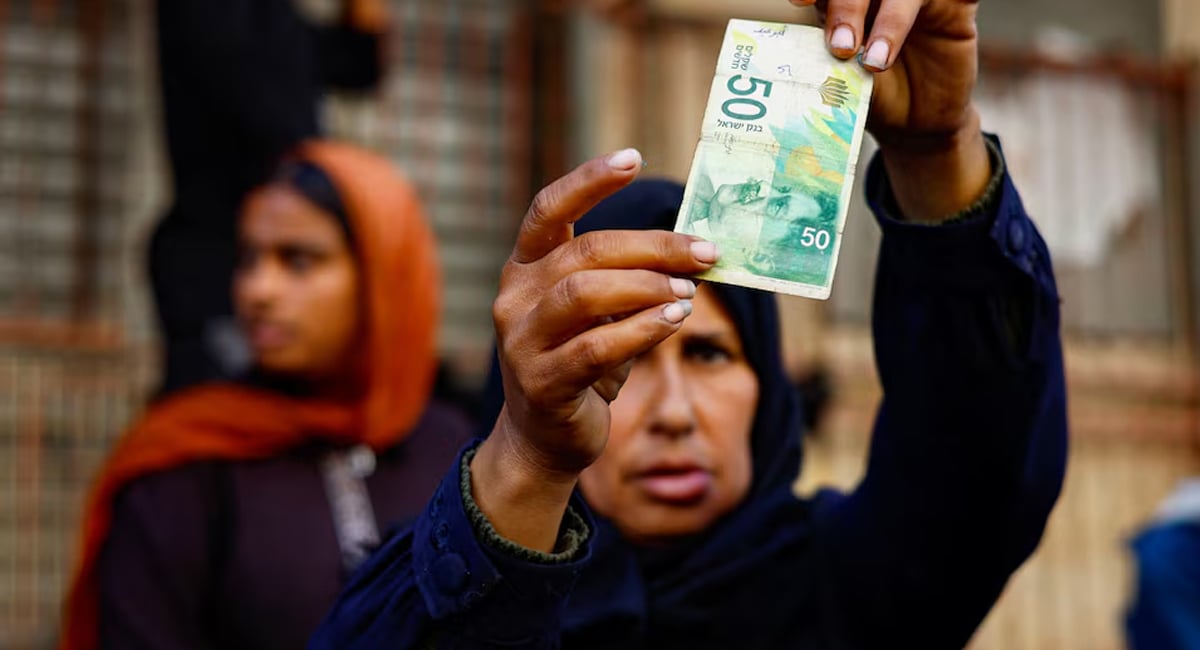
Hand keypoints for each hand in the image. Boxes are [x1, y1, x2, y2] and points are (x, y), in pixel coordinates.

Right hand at [472, 149, 716, 549]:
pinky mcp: (541, 383)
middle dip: (654, 246)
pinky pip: (596, 348)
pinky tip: (675, 319)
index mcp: (525, 267)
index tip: (633, 157)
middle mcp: (514, 297)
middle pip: (586, 252)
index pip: (549, 210)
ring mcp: (521, 341)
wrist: (545, 438)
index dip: (589, 181)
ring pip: (585, 294)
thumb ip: (628, 278)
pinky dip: (643, 329)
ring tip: (689, 290)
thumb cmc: (580, 362)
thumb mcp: (600, 313)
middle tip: (705, 251)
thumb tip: (695, 250)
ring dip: (648, 286)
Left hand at [791, 0, 990, 220]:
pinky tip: (924, 20)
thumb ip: (835, 64)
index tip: (800, 1)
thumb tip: (817, 58)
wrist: (916, 123)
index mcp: (841, 4)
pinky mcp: (955, 5)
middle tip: (841, 47)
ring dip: (888, 20)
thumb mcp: (849, 84)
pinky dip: (941, 0)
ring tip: (875, 61)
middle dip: (847, 7)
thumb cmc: (874, 98)